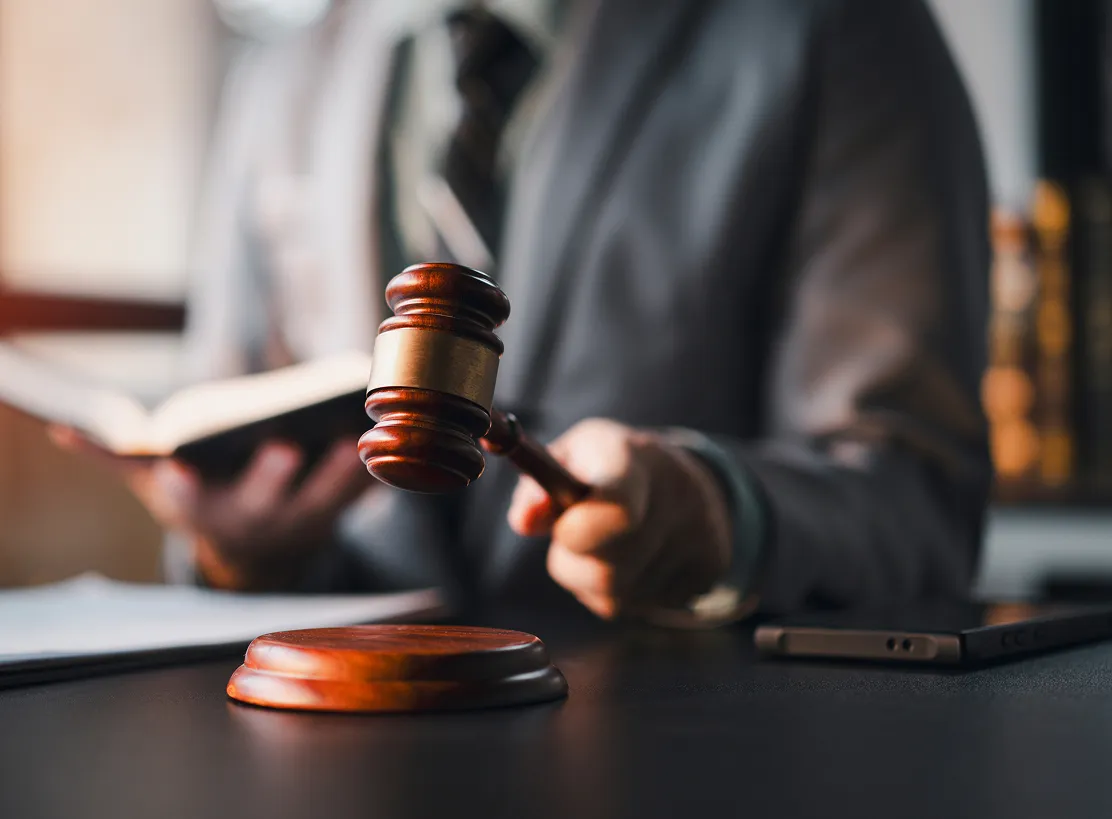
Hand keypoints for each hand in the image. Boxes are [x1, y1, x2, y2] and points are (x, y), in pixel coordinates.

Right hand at [50, 428, 369, 589]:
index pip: (185, 504)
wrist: (255, 554)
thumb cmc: (204, 501)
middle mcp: (251, 522)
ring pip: (321, 503)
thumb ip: (118, 460)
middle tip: (281, 447)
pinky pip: (360, 497)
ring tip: (353, 436)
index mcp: (203, 512)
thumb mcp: (156, 487)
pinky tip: (389, 442)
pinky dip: (376, 474)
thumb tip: (62, 433)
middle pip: (262, 504)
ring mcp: (297, 523)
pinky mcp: (337, 515)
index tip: (175, 469)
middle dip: (270, 478)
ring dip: (339, 475)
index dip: (179, 490)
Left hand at [507, 419, 732, 619]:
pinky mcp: (710, 570)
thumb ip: (538, 485)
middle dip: (574, 560)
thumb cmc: (611, 466)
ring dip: (594, 580)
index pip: (617, 509)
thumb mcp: (570, 457)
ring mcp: (699, 539)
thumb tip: (524, 521)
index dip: (580, 530)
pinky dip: (624, 591)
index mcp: (634, 461)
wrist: (686, 476)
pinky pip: (640, 605)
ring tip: (608, 545)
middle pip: (605, 570)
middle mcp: (676, 498)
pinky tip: (635, 560)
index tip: (563, 529)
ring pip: (616, 596)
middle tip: (577, 534)